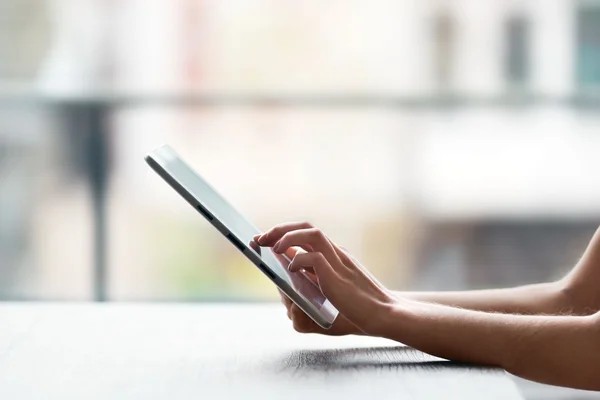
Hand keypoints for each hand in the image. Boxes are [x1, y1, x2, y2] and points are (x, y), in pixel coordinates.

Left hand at [256, 222, 396, 334]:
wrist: (383, 316)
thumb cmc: (356, 312)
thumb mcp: (327, 301)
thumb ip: (308, 295)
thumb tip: (286, 297)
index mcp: (332, 257)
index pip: (305, 235)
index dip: (283, 234)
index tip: (263, 240)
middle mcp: (335, 254)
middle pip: (306, 227)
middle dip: (279, 229)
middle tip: (258, 239)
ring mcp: (338, 262)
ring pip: (311, 233)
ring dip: (287, 237)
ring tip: (271, 246)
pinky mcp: (337, 275)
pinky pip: (314, 257)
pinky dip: (299, 260)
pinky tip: (291, 270)